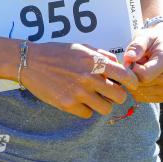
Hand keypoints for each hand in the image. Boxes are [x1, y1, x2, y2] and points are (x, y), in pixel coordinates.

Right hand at [21, 42, 138, 118]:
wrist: (30, 62)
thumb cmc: (56, 53)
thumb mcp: (80, 47)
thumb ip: (100, 55)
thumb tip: (118, 64)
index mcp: (93, 61)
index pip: (124, 75)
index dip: (132, 82)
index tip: (131, 86)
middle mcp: (89, 77)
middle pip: (119, 96)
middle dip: (117, 95)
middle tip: (109, 93)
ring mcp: (79, 93)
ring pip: (105, 108)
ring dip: (102, 104)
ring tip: (93, 97)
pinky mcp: (68, 105)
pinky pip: (88, 114)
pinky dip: (85, 109)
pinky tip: (77, 100)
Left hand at [123, 25, 162, 102]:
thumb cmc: (152, 40)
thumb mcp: (144, 37)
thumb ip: (136, 46)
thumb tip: (129, 58)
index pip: (144, 75)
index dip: (132, 69)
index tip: (129, 60)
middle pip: (141, 85)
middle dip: (131, 75)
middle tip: (134, 63)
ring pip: (140, 93)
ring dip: (134, 82)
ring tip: (139, 69)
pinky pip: (143, 98)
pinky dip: (137, 89)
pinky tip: (141, 78)